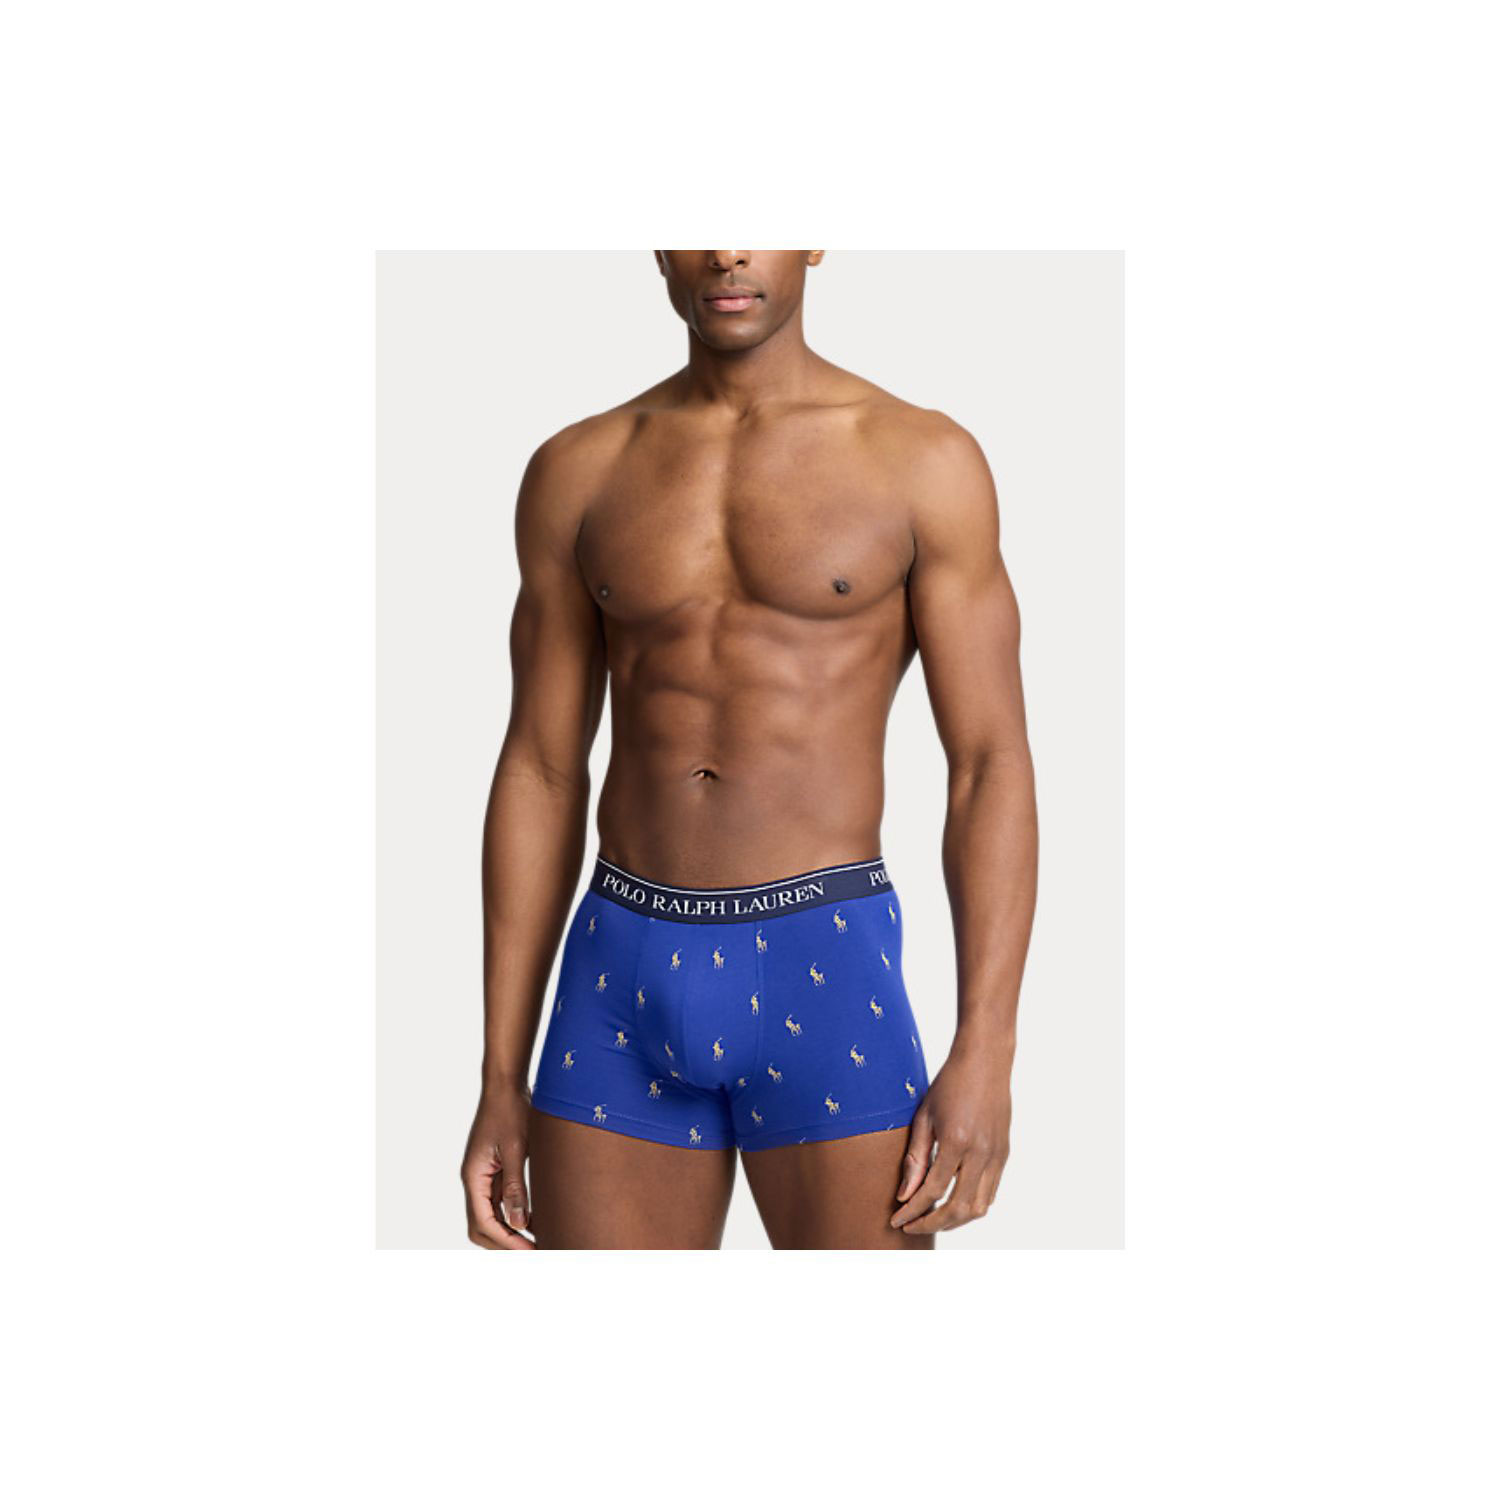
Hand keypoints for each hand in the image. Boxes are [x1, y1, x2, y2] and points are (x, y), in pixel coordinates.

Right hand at [460, 1083, 534, 1248]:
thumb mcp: (517, 1149)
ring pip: (490, 1215)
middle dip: (504, 1243)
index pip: (484, 1222)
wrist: (506, 1084)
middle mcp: (474, 1179)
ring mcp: (483, 1175)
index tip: (531, 1251)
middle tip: (534, 1251)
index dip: (506, 1241)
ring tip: (537, 1240)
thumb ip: (516, 1186)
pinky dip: (514, 1213)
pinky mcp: (495, 1169)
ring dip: (509, 1230)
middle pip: (481, 1225)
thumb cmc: (511, 1111)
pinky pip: (500, 1200)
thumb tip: (519, 1224)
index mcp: (473, 1176)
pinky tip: (535, 1218)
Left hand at [891, 1034, 1012, 1234]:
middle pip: (958, 1208)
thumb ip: (915, 1157)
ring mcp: (996, 1155)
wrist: (985, 1061)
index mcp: (956, 1141)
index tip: (896, 1220)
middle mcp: (981, 1152)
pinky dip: (971, 1205)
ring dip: (954, 1220)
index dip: (912, 1211)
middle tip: (911, 1225)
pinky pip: (990, 1193)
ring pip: (978, 1207)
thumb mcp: (924, 1116)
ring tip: (931, 1218)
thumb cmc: (950, 1083)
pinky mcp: (1004, 1154)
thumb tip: (905, 1195)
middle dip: (932, 1223)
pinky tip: (953, 1202)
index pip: (932, 1191)